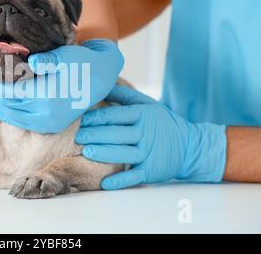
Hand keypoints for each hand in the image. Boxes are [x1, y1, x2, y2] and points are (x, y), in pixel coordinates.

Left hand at [0, 40, 123, 132]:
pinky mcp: (49, 126)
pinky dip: (7, 113)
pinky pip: (21, 121)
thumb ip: (44, 61)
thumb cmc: (81, 63)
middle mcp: (44, 115)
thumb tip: (30, 61)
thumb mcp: (63, 56)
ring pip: (11, 115)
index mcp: (45, 97)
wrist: (101, 79)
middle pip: (5, 105)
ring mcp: (47, 123)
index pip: (5, 92)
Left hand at [76, 86, 226, 189]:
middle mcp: (145, 133)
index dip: (97, 117)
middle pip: (117, 134)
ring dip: (105, 153)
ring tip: (87, 152)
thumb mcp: (147, 104)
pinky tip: (105, 183)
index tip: (79, 118)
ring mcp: (148, 153)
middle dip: (96, 135)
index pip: (116, 115)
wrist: (189, 145)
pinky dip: (120, 180)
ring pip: (123, 153)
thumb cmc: (161, 122)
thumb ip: (123, 95)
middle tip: (77, 136)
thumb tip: (101, 83)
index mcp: (142, 115)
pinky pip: (134, 176)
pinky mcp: (151, 170)